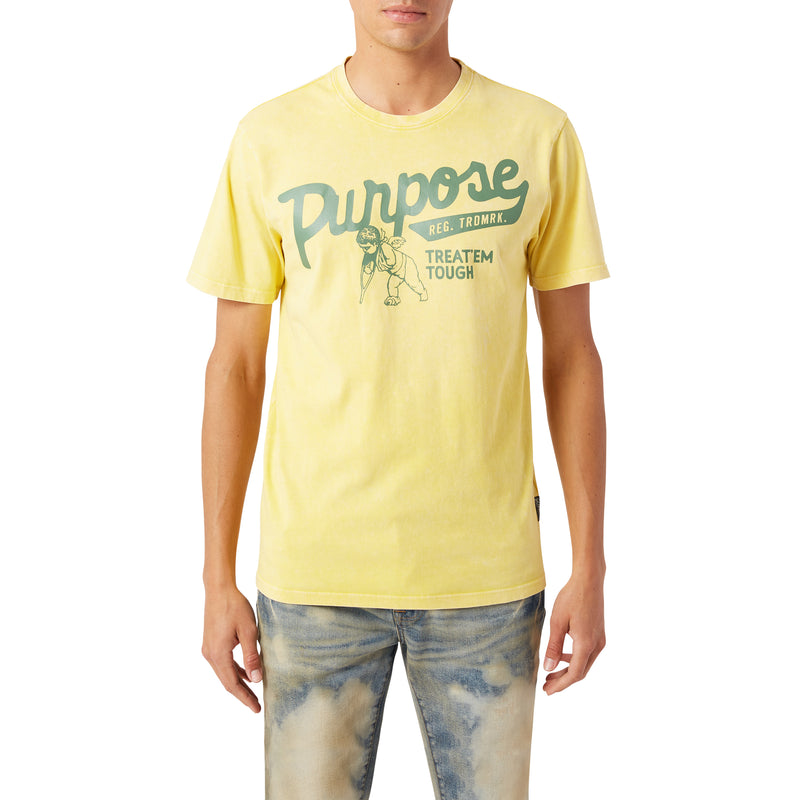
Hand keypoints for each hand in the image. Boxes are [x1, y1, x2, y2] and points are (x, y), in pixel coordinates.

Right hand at [201, 586, 262, 712]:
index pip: (232, 684)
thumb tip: (256, 680)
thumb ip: (251, 657)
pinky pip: (222, 663)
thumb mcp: (249, 631)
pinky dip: (234, 670)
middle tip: (256, 705)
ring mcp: (208, 649)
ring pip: (224, 673)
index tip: (256, 709)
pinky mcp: (210, 643)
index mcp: (218, 654)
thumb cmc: (235, 607)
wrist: (219, 590)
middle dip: (242, 694)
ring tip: (252, 692)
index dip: (245, 698)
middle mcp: (210, 655)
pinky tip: (245, 673)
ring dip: (238, 683)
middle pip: (226, 681)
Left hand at [542, 574, 604, 694]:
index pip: (575, 674)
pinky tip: (562, 656)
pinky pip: (587, 653)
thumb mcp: (557, 622)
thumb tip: (548, 668)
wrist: (589, 581)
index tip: (548, 691)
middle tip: (546, 686)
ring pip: (584, 663)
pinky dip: (574, 659)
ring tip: (551, 673)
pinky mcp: (599, 634)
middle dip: (563, 680)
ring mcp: (600, 639)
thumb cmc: (572, 598)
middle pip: (581, 671)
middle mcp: (597, 645)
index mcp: (586, 644)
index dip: (561, 685)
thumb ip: (554, 647)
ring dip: (568, 670)